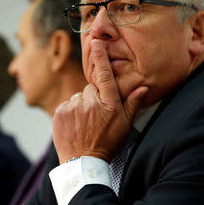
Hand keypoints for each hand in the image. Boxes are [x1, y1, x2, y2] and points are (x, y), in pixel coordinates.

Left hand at [53, 39, 147, 163]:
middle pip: (91, 88)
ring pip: (78, 96)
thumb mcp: (125, 125)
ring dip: (81, 105)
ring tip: (85, 123)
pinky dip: (70, 112)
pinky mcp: (59, 112)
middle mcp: (90, 102)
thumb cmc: (108, 144)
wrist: (83, 162)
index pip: (104, 75)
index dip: (100, 57)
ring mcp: (73, 107)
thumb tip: (143, 86)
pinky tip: (75, 125)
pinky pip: (66, 104)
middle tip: (96, 115)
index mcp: (108, 103)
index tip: (96, 42)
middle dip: (93, 97)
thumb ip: (132, 103)